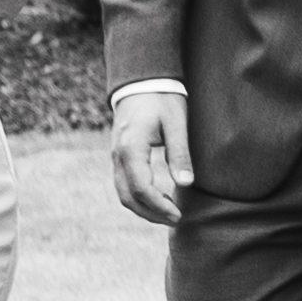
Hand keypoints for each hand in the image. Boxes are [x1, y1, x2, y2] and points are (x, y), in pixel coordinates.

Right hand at [104, 79, 191, 226]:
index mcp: (131, 148)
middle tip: (175, 219)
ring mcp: (115, 157)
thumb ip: (179, 153)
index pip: (141, 189)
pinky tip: (158, 199)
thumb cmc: (162, 99)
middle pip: (128, 197)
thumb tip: (186, 183)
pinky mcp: (119, 156)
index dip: (159, 207)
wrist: (142, 81)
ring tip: (168, 213)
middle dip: (150, 214)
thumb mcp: (176, 123)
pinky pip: (123, 184)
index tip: (179, 215)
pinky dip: (138, 198)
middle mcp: (118, 156)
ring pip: (123, 194)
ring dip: (143, 208)